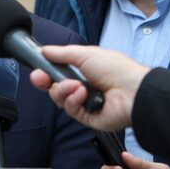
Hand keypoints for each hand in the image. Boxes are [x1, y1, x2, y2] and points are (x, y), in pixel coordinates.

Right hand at [27, 45, 148, 132]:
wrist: (133, 91)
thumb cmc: (116, 68)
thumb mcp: (86, 54)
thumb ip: (62, 54)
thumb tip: (45, 50)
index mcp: (84, 71)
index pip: (58, 73)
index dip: (45, 72)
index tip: (37, 70)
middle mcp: (84, 87)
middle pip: (56, 88)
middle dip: (47, 82)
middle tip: (41, 78)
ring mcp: (86, 104)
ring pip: (61, 100)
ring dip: (64, 90)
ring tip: (76, 85)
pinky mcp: (88, 118)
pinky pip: (72, 110)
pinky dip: (75, 101)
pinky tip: (83, 95)